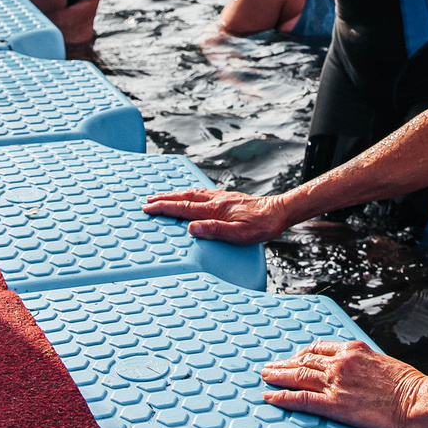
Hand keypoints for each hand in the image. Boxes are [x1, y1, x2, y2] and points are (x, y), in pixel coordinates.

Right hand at [143, 186, 289, 242]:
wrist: (279, 212)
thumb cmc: (262, 225)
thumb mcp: (239, 234)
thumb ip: (214, 231)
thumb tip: (191, 228)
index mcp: (215, 210)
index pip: (183, 208)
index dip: (164, 208)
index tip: (148, 208)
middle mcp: (216, 200)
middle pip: (184, 197)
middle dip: (164, 199)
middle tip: (148, 199)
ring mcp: (222, 197)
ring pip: (192, 193)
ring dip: (175, 194)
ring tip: (162, 195)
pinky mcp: (229, 198)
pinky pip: (202, 193)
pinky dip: (190, 193)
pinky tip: (190, 195)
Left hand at [259, 340, 427, 427]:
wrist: (417, 401)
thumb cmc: (408, 386)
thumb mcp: (384, 364)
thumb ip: (364, 365)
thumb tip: (357, 373)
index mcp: (353, 349)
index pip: (319, 348)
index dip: (302, 355)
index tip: (294, 359)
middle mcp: (341, 362)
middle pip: (304, 360)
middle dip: (284, 364)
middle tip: (269, 368)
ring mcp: (336, 382)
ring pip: (298, 375)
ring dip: (277, 376)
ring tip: (265, 378)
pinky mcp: (335, 404)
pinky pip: (301, 399)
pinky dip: (282, 397)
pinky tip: (270, 397)